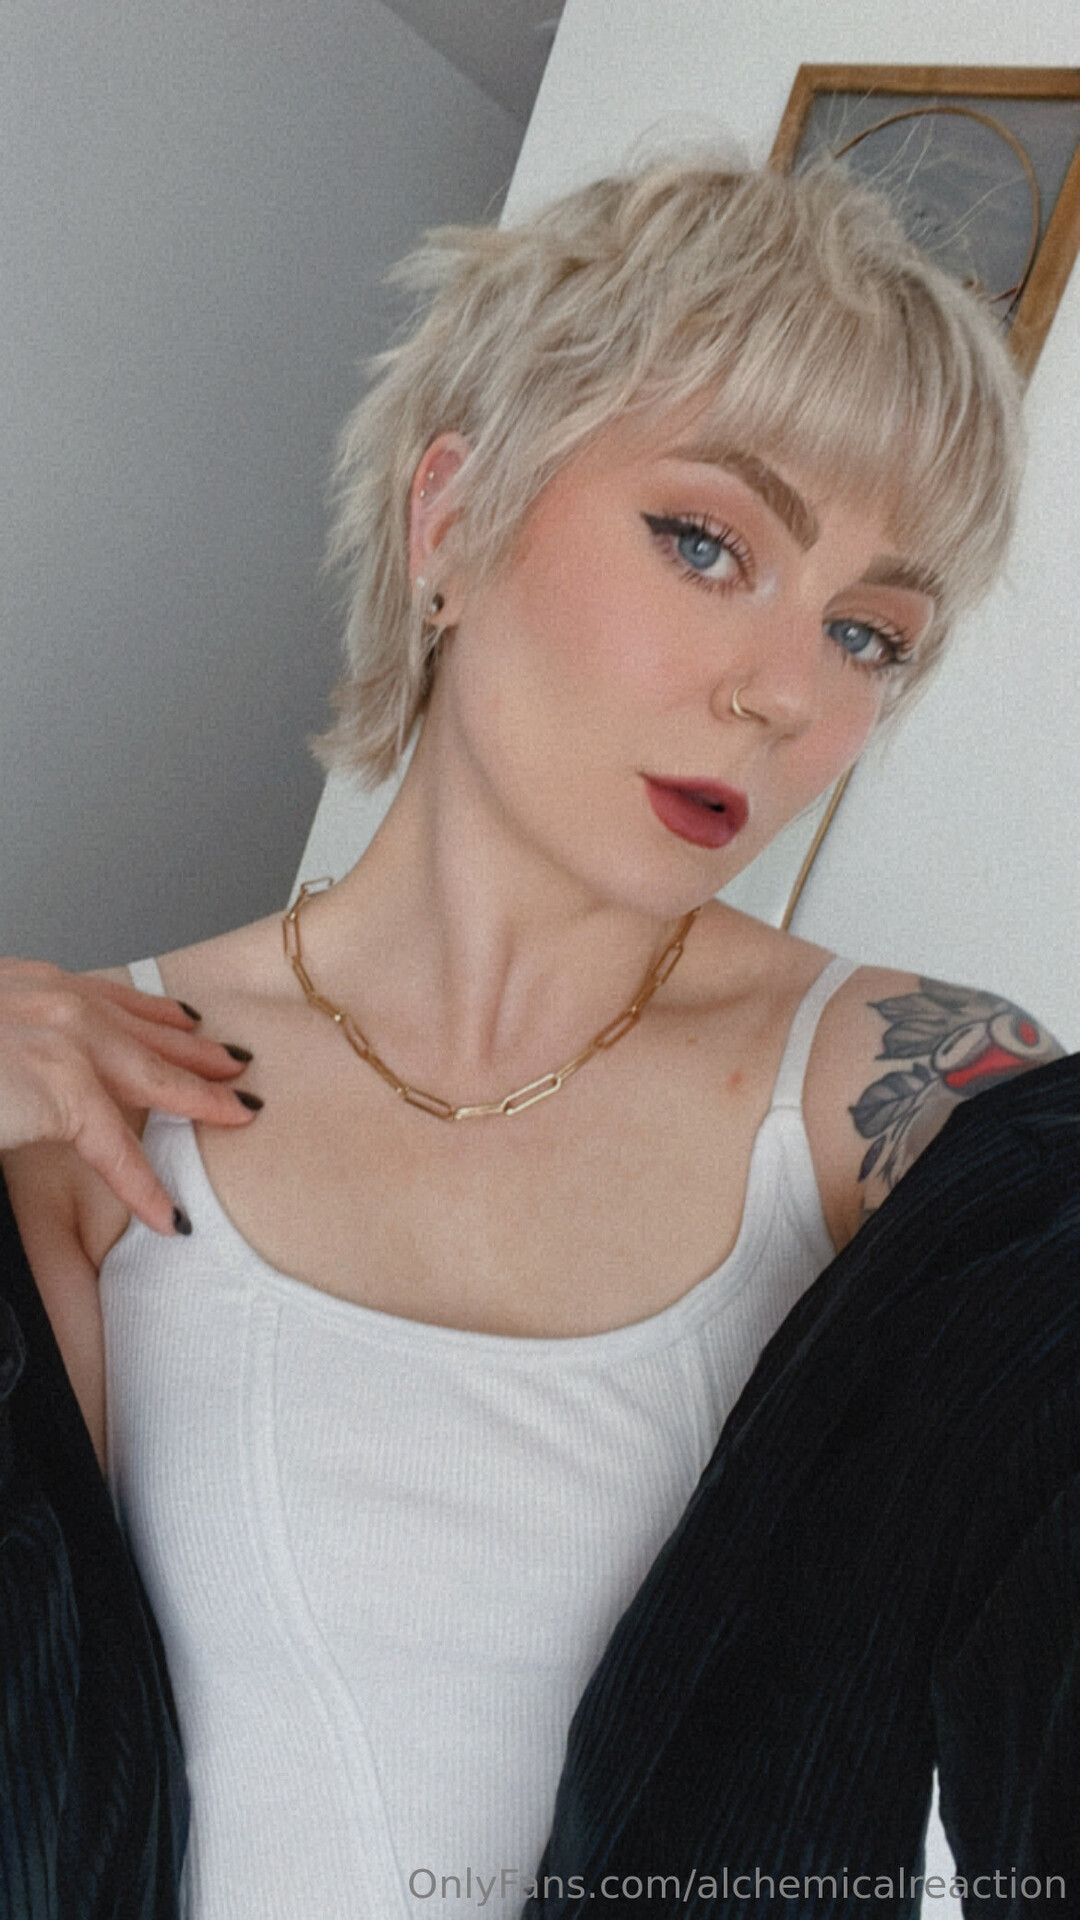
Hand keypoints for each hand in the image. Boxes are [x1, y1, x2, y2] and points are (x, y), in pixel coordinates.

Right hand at [0, 959, 260, 1234]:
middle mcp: (49, 998)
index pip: (109, 996)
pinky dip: (141, 1184)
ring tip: (239, 1117)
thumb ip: (15, 1046)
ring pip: (148, 1075)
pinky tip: (166, 1213)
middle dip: (196, 1049)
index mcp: (28, 983)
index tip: (194, 1022)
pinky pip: (114, 1146)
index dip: (158, 1013)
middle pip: (143, 1029)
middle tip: (239, 1065)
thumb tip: (27, 1077)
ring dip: (199, 1098)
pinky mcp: (58, 1086)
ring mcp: (57, 1037)